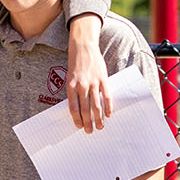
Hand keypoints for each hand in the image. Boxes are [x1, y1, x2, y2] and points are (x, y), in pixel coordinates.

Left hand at [65, 15, 111, 132]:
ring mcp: (93, 83)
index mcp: (71, 87)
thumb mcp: (70, 79)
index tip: (78, 126)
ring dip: (98, 118)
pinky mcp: (103, 79)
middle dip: (87, 122)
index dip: (76, 119)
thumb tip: (78, 109)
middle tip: (89, 131)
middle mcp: (81, 86)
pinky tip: (109, 114)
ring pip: (96, 105)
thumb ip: (74, 92)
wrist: (83, 48)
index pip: (73, 107)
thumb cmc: (76, 65)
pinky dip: (108, 106)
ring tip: (100, 126)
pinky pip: (106, 96)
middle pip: (85, 109)